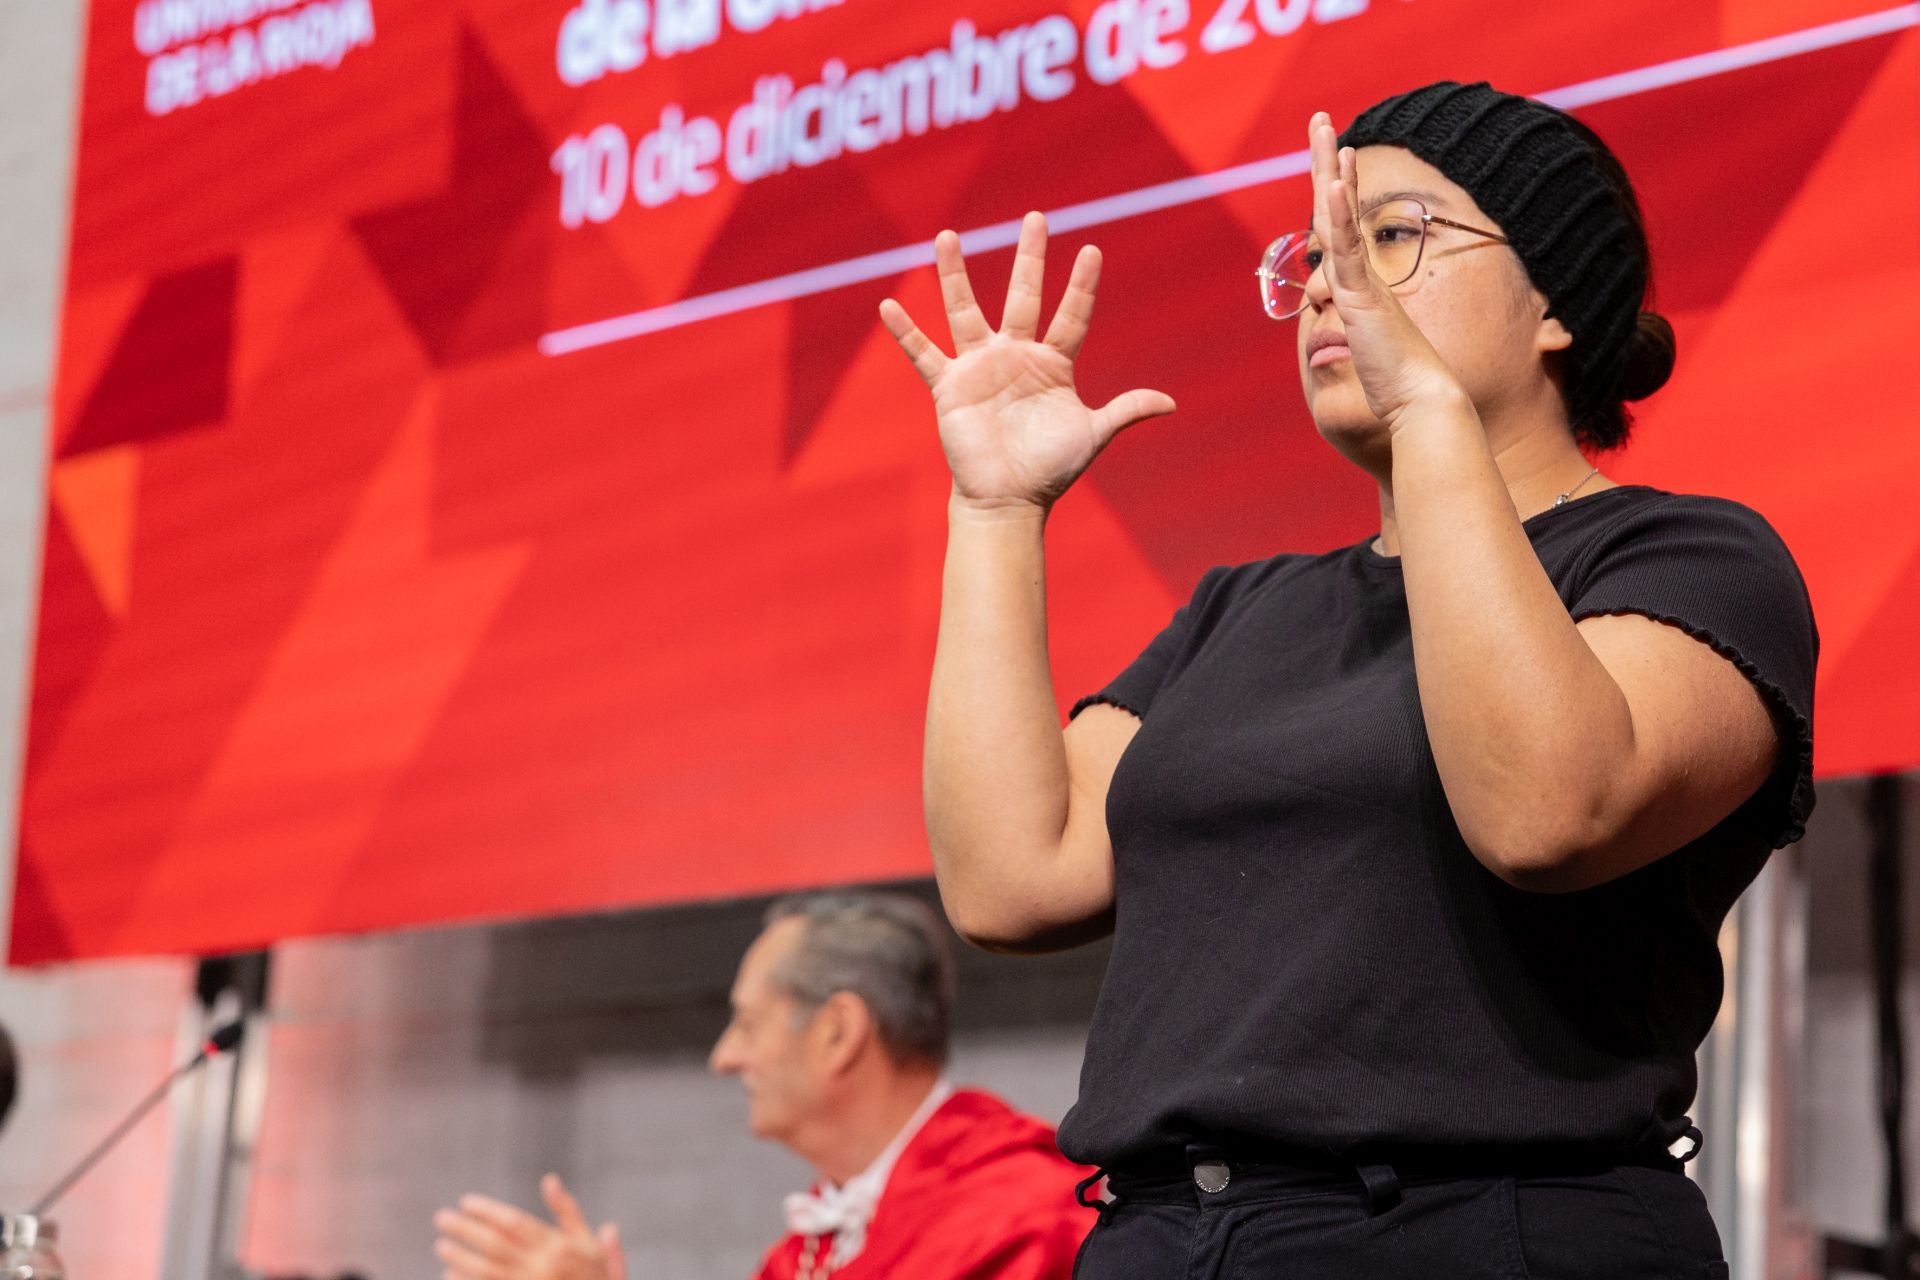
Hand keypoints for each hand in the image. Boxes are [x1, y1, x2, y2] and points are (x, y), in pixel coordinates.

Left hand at [433, 1173, 627, 1279]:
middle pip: (494, 1244)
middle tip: (442, 1218)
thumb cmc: (594, 1276)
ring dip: (459, 1257)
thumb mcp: (588, 1242)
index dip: (487, 1210)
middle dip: (464, 1229)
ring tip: (441, 1245)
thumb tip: (549, 1180)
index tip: (466, 1202)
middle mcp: (541, 1267)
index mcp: (557, 1246)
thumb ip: (568, 1211)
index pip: (514, 1222)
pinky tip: (450, 1273)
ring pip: (484, 1270)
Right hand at [879, 211, 1174, 513]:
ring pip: (965, 311)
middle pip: (1023, 296)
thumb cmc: (1050, 469)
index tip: (1092, 249)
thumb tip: (1170, 403)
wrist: (1008, 499)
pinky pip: (924, 354)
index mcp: (1052, 364)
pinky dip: (905, 333)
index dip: (1081, 285)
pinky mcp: (950, 387)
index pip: (1071, 315)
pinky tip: (887, 305)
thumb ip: (1126, 410)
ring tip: (947, 235)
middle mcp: (1015, 356)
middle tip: (1037, 217)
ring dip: (955, 274)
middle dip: (1030, 258)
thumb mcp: (1093, 434)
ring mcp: (980, 368)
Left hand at [1306, 112, 1469, 427]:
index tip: (1333, 155)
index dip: (1335, 189)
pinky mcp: (1362, 296)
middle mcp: (1360, 274)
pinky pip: (1348, 247)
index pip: (1339, 227)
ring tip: (1325, 131)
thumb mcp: (1360, 349)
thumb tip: (1330, 336)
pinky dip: (1340, 214)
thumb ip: (1346, 333)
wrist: (1421, 399)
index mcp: (1358, 283)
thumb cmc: (1395, 382)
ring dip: (1331, 171)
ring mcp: (1362, 281)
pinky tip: (1334, 182)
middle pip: (1336, 207)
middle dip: (1327, 161)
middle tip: (1319, 121)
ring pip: (1340, 217)